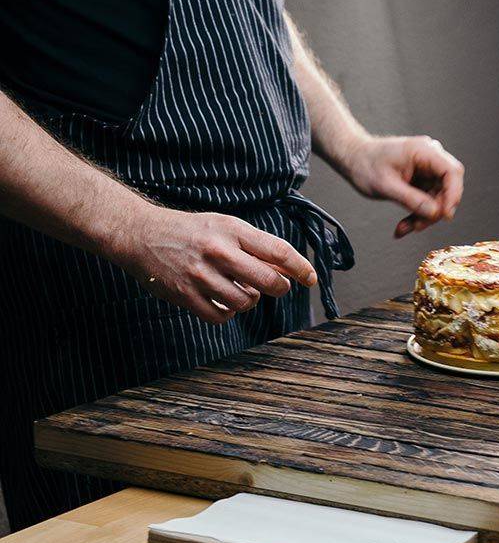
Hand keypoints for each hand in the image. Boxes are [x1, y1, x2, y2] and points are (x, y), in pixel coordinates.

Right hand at [113, 204, 317, 324]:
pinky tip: (224, 301)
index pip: (278, 251)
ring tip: (242, 289)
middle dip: (280, 288)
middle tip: (279, 287)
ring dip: (250, 301)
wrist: (143, 235)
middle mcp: (219, 252)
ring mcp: (201, 275)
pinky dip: (228, 313)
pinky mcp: (185, 295)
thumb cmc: (192, 231)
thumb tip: (286, 267)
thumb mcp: (225, 225)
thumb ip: (254, 245)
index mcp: (233, 230)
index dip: (301, 268)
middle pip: (268, 281)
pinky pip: (221, 316)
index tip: (311, 279)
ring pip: (245, 302)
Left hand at [349, 133, 464, 237]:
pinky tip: (404, 225)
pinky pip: (428, 199)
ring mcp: (427, 168)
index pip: (452, 171)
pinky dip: (417, 213)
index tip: (445, 215)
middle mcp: (430, 156)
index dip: (453, 194)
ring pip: (438, 197)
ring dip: (424, 216)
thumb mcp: (386, 186)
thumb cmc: (365, 164)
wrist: (353, 158)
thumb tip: (435, 212)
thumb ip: (412, 199)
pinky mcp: (422, 178)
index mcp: (423, 151)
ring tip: (404, 228)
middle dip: (434, 210)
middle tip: (417, 226)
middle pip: (448, 187)